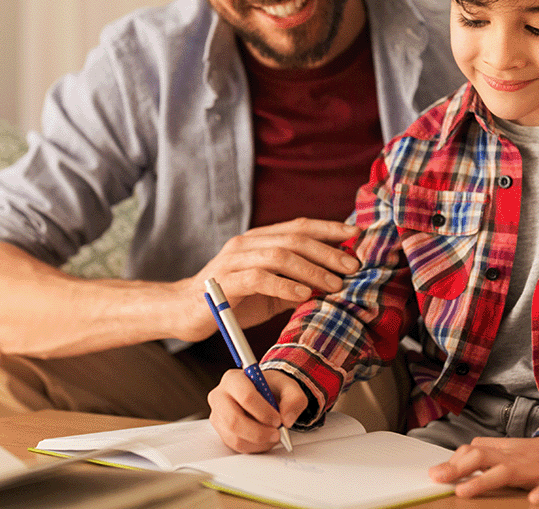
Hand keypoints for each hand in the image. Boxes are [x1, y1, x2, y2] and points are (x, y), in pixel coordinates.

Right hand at [184, 218, 360, 339]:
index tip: (356, 236)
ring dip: (311, 269)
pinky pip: (258, 278)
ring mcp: (233, 261)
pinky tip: (303, 294)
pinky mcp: (223, 282)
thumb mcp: (270, 292)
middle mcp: (246, 244)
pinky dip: (284, 285)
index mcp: (258, 240)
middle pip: (294, 238)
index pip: (298, 226)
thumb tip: (334, 285)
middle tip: (352, 266)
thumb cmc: (230, 301)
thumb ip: (296, 285)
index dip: (329, 228)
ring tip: (334, 284)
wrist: (182, 312)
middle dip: (328, 251)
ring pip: (279, 255)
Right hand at [209, 368, 308, 452]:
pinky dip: (254, 447)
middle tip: (276, 434)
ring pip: (234, 436)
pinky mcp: (221, 431)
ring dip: (258, 442)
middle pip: (234, 420)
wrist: (263, 395)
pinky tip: (265, 440)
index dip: (263, 412)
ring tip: (273, 436)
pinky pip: (236, 445)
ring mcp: (218, 415)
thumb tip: (287, 419)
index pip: (245, 396)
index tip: (278, 419)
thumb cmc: (271, 388)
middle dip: (259, 432)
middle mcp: (220, 396)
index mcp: (234, 379)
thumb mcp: (288, 386)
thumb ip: (294, 399)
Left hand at [428, 436, 538, 502]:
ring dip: (485, 480)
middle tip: (439, 479)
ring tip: (465, 491)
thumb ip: (483, 455)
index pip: (473, 451)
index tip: (435, 475)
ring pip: (509, 471)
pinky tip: (534, 501)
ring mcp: (537, 466)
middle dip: (459, 468)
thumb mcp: (509, 452)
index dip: (453, 462)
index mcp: (504, 451)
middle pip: (484, 456)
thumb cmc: (538, 455)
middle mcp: (516, 456)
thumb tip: (451, 463)